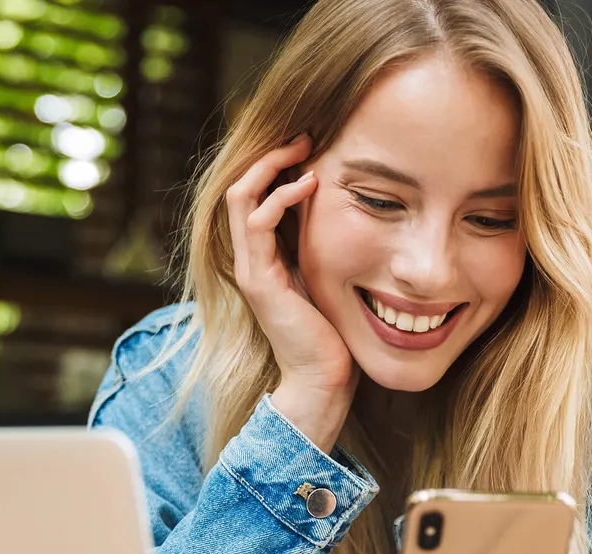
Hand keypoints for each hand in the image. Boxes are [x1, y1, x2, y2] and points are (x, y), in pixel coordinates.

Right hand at [225, 135, 355, 450]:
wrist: (323, 379)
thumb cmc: (336, 332)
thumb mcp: (331, 276)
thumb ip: (327, 246)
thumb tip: (351, 208)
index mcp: (264, 255)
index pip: (254, 194)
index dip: (277, 165)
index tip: (312, 146)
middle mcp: (249, 258)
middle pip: (240, 186)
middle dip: (271, 155)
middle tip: (306, 136)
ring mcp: (249, 268)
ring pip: (241, 197)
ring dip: (272, 167)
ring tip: (305, 150)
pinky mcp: (258, 279)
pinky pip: (257, 223)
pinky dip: (281, 197)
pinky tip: (310, 186)